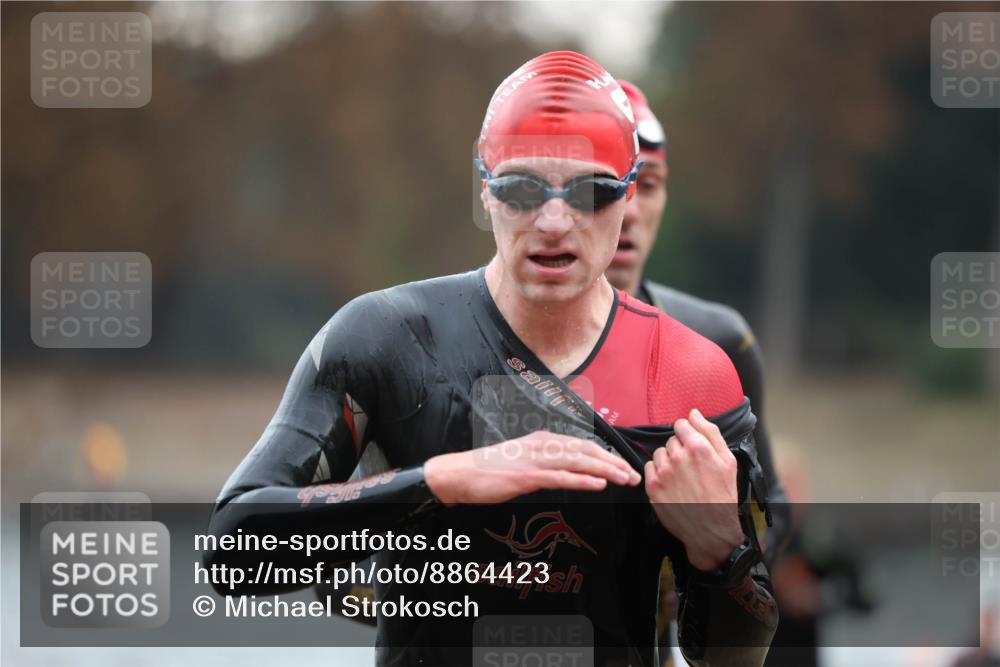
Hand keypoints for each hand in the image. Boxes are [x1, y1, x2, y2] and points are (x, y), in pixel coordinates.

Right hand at [424, 431, 640, 505]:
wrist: (460, 474)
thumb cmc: (490, 470)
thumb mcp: (523, 460)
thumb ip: (546, 462)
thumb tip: (569, 471)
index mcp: (543, 440)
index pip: (583, 445)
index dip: (607, 455)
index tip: (624, 466)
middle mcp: (543, 445)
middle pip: (587, 451)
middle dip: (614, 462)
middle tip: (634, 475)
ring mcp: (535, 459)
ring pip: (579, 462)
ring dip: (606, 470)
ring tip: (625, 479)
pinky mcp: (527, 475)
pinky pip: (561, 477)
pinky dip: (583, 480)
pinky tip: (599, 485)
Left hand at [644, 408, 743, 570]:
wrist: (710, 529)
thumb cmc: (722, 496)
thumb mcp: (728, 461)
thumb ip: (710, 433)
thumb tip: (694, 414)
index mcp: (698, 447)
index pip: (681, 424)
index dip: (687, 433)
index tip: (691, 445)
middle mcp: (678, 457)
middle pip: (671, 439)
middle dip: (679, 448)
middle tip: (690, 466)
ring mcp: (663, 472)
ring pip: (659, 453)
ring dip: (668, 460)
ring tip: (681, 476)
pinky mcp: (652, 486)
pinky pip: (649, 467)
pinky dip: (657, 472)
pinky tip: (671, 483)